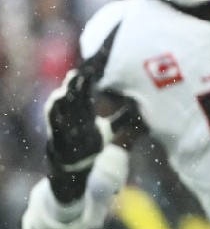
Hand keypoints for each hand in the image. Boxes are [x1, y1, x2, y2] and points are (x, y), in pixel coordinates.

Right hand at [45, 25, 119, 171]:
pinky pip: (53, 116)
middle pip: (75, 91)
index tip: (95, 66)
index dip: (89, 77)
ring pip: (64, 100)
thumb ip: (122, 118)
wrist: (76, 163)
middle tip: (87, 66)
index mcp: (84, 109)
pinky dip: (55, 106)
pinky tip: (59, 95)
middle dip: (80, 79)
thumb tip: (137, 108)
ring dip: (68, 88)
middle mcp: (73, 111)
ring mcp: (64, 119)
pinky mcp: (56, 129)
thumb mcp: (109, 129)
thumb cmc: (91, 143)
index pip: (87, 89)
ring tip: (73, 77)